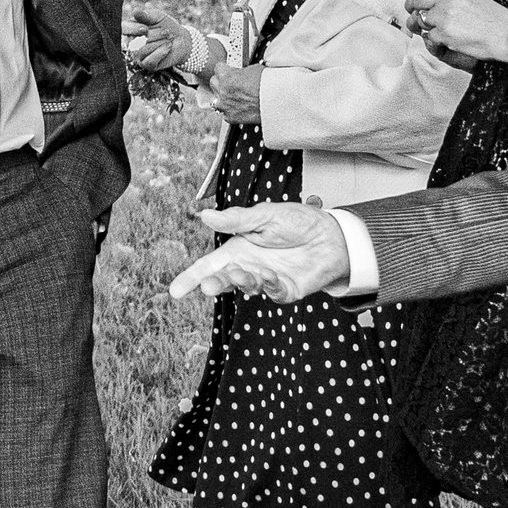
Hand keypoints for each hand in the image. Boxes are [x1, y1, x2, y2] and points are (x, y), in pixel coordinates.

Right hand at [121, 1, 198, 78]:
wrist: (180, 39)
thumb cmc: (165, 26)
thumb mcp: (157, 17)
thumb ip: (146, 15)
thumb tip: (135, 11)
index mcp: (130, 29)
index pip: (123, 29)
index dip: (132, 29)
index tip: (145, 29)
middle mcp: (131, 43)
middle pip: (136, 40)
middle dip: (155, 35)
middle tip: (166, 32)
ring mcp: (138, 56)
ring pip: (142, 51)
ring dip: (159, 43)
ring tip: (168, 38)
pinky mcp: (147, 65)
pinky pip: (150, 61)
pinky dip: (161, 52)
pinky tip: (168, 46)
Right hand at [169, 203, 353, 302]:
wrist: (332, 235)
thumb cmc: (297, 222)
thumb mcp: (265, 216)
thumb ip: (236, 219)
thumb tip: (204, 215)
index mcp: (237, 249)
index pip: (208, 266)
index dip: (191, 278)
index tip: (175, 291)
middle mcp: (248, 267)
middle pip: (223, 280)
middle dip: (214, 284)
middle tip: (209, 286)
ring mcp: (266, 281)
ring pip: (246, 287)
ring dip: (241, 281)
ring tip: (241, 272)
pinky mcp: (286, 291)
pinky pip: (273, 292)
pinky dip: (269, 286)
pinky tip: (270, 276)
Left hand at [211, 63, 263, 126]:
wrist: (277, 102)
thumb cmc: (268, 84)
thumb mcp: (254, 69)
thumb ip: (241, 71)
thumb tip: (239, 72)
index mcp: (227, 76)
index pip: (217, 68)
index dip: (224, 68)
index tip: (227, 69)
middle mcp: (223, 91)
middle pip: (213, 82)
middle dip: (221, 81)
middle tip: (230, 82)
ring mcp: (225, 105)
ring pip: (215, 99)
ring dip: (222, 97)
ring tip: (233, 96)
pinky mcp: (230, 117)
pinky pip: (224, 112)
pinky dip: (230, 110)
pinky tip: (238, 107)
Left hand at [406, 0, 507, 65]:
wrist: (507, 34)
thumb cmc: (495, 18)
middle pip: (414, 2)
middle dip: (416, 11)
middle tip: (424, 17)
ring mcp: (442, 15)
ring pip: (420, 20)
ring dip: (429, 27)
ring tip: (446, 28)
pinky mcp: (442, 32)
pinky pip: (429, 37)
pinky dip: (438, 40)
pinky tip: (452, 37)